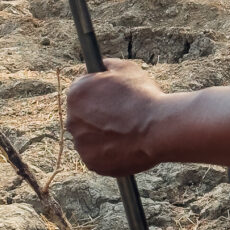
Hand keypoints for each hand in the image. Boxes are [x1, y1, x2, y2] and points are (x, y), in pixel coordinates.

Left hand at [65, 58, 164, 175]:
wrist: (158, 129)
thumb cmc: (144, 97)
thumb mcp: (126, 69)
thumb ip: (107, 65)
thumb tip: (101, 66)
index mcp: (75, 94)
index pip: (82, 91)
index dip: (99, 92)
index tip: (113, 97)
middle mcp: (71, 120)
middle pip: (83, 116)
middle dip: (98, 115)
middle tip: (121, 115)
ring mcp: (81, 145)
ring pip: (90, 138)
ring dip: (103, 135)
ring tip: (127, 131)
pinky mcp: (92, 164)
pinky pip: (99, 156)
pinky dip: (110, 153)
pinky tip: (126, 145)